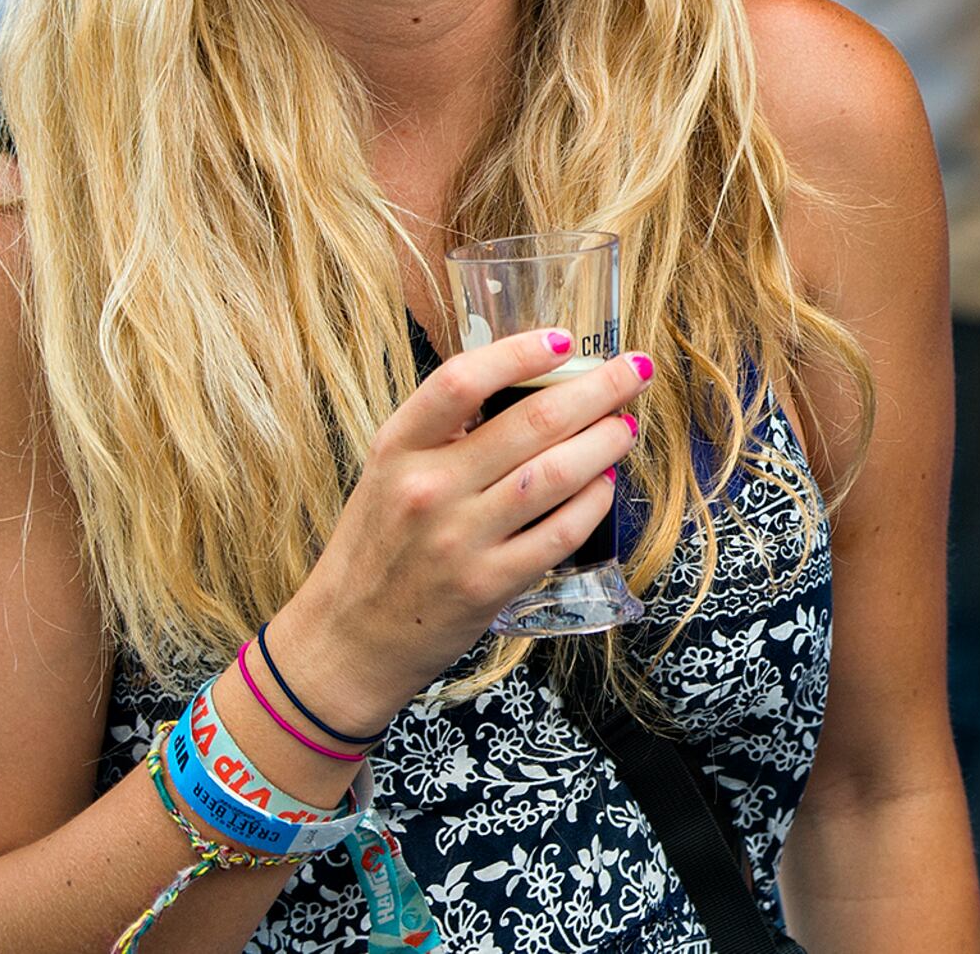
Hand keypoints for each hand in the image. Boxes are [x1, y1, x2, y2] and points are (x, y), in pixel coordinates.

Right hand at [275, 328, 651, 727]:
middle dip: (599, 388)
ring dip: (607, 441)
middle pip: (533, 421)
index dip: (521, 352)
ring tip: (626, 426)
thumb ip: (445, 433)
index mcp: (398, 449)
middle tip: (633, 370)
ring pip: (558, 473)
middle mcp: (428, 489)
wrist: (346, 640)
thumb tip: (530, 383)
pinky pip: (562, 531)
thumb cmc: (378, 547)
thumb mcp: (389, 475)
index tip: (565, 339)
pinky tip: (606, 485)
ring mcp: (460, 539)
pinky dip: (595, 501)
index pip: (462, 381)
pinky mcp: (489, 584)